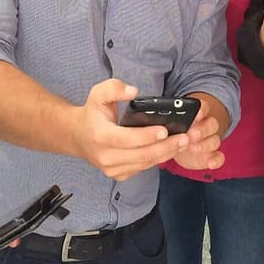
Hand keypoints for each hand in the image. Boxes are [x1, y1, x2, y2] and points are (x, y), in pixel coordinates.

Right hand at [73, 79, 189, 180]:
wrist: (78, 136)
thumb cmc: (93, 113)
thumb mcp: (98, 93)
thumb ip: (115, 88)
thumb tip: (134, 92)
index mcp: (101, 136)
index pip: (128, 139)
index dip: (147, 136)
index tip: (165, 130)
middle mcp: (106, 156)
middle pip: (142, 155)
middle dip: (166, 147)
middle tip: (185, 138)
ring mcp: (112, 169)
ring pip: (145, 164)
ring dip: (167, 154)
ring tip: (184, 143)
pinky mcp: (119, 175)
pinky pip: (143, 168)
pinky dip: (158, 160)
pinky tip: (170, 150)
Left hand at [173, 95, 226, 171]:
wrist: (184, 147)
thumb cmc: (176, 131)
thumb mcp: (170, 123)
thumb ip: (166, 119)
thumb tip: (152, 114)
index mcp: (198, 114)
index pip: (204, 108)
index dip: (201, 110)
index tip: (196, 113)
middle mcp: (206, 127)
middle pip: (211, 124)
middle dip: (202, 130)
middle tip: (190, 134)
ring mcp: (210, 141)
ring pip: (215, 140)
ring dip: (205, 144)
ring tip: (193, 148)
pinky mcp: (211, 155)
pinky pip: (219, 157)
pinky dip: (216, 160)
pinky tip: (210, 163)